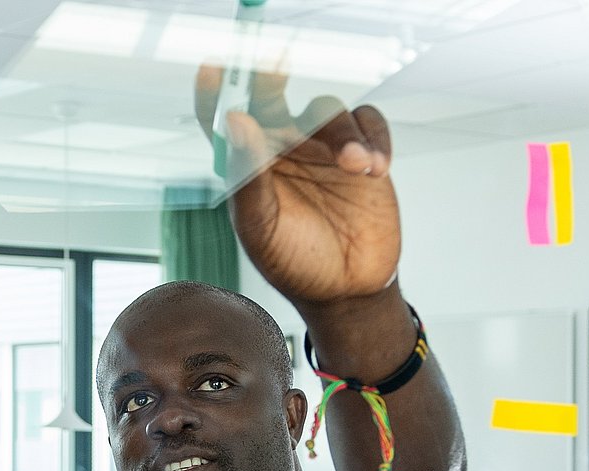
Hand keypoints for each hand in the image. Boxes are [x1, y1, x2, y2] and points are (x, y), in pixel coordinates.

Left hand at [196, 64, 400, 305]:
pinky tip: (376, 168)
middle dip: (270, 78)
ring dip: (342, 133)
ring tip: (356, 166)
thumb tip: (236, 123)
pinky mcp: (362, 151)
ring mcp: (322, 147)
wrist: (347, 289)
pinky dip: (375, 138)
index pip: (223, 121)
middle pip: (271, 97)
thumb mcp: (262, 228)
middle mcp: (282, 149)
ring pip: (327, 109)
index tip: (212, 69)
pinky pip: (368, 122)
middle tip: (276, 64)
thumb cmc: (295, 262)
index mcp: (248, 166)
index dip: (215, 94)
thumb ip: (248, 177)